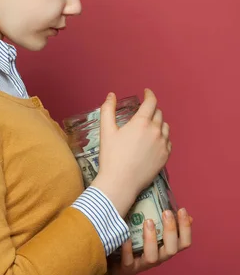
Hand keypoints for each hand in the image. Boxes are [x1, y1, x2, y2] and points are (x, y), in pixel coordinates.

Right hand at [92, 89, 171, 216]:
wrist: (120, 182)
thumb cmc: (111, 157)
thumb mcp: (106, 131)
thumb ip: (108, 110)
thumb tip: (111, 95)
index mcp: (141, 122)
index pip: (151, 102)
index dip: (149, 94)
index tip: (146, 92)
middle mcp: (155, 131)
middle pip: (158, 113)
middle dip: (151, 109)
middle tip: (143, 112)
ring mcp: (162, 145)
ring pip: (165, 127)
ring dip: (158, 122)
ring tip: (149, 126)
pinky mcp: (165, 157)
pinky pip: (168, 141)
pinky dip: (162, 137)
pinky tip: (154, 141)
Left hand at [107, 208, 192, 274]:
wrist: (111, 264)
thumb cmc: (133, 242)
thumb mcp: (148, 230)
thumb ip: (161, 220)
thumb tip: (178, 210)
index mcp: (165, 248)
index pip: (183, 243)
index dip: (186, 228)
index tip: (182, 209)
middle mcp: (157, 257)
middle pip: (171, 250)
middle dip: (171, 230)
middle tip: (166, 212)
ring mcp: (141, 264)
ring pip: (152, 258)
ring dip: (152, 239)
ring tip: (148, 221)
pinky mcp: (126, 269)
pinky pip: (128, 261)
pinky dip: (128, 248)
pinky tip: (126, 236)